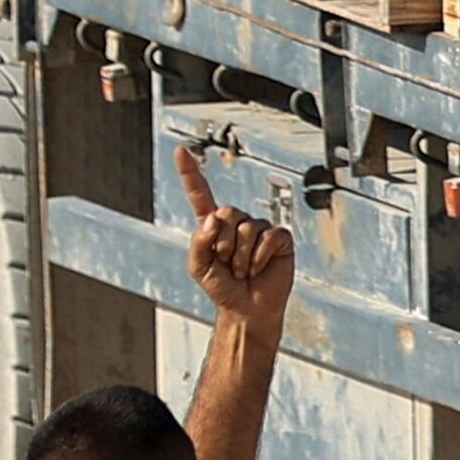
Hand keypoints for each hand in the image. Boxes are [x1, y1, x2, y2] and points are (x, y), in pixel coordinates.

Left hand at [173, 145, 295, 330]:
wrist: (247, 309)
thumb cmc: (222, 288)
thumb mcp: (198, 268)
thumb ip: (198, 241)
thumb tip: (214, 217)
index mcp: (213, 226)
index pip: (200, 194)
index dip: (190, 172)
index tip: (180, 150)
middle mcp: (237, 222)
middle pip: (227, 212)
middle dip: (223, 243)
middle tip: (227, 263)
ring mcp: (260, 227)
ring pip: (247, 228)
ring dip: (241, 257)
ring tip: (243, 270)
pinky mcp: (279, 237)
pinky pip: (268, 237)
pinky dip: (259, 258)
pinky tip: (259, 268)